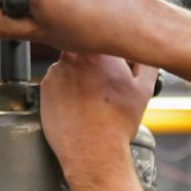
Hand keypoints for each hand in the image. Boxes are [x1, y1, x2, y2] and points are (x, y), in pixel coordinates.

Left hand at [38, 51, 157, 171]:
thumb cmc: (117, 124)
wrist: (93, 151)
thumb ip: (146, 64)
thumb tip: (146, 55)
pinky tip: (77, 106)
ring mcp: (57, 71)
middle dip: (94, 65)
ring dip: (78, 77)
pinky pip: (56, 82)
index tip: (114, 68)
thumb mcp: (143, 90)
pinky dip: (65, 90)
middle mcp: (74, 56)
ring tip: (90, 100)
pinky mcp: (44, 87)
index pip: (103, 40)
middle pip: (84, 50)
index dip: (111, 54)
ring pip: (69, 66)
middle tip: (103, 86)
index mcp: (100, 51)